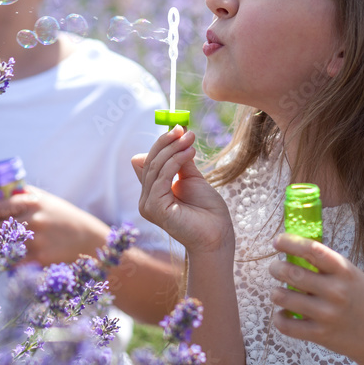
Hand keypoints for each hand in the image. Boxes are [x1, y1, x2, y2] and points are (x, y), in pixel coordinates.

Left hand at [0, 186, 110, 266]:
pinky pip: (12, 262)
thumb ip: (21, 194)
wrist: (88, 240)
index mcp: (33, 203)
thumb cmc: (64, 217)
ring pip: (1, 245)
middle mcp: (33, 220)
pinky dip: (8, 260)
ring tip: (3, 243)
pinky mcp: (39, 259)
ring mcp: (35, 241)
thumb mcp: (46, 199)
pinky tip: (11, 258)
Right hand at [132, 126, 233, 252]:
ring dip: (173, 149)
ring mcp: (147, 205)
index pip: (148, 161)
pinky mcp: (154, 208)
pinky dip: (175, 161)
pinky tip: (189, 153)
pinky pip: (161, 177)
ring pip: (155, 167)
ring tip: (190, 139)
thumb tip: (174, 138)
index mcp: (152, 193)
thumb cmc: (208, 211)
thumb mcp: (192, 179)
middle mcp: (146, 199)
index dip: (161, 144)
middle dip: (167, 142)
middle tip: (183, 129)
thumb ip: (181, 162)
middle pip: (149, 161)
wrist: (218, 235)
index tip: (179, 129)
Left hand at [269, 233, 363, 363]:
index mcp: (343, 271)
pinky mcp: (319, 334)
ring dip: (275, 292)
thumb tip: (293, 250)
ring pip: (282, 297)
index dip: (288, 242)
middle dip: (276, 268)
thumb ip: (327, 265)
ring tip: (279, 292)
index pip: (310, 249)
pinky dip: (279, 317)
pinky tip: (284, 313)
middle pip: (291, 272)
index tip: (277, 241)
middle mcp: (335, 291)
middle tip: (275, 268)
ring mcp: (326, 314)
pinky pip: (285, 324)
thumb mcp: (352, 275)